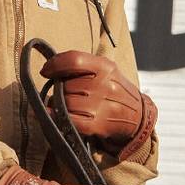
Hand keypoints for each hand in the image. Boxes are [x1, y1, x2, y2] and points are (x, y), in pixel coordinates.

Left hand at [40, 51, 156, 154]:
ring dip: (60, 106)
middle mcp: (105, 85)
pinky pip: (70, 120)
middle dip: (61, 90)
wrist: (138, 115)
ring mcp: (102, 106)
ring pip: (66, 103)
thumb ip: (81, 66)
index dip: (55, 64)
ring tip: (69, 106)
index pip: (74, 60)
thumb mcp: (105, 70)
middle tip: (67, 94)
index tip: (46, 71)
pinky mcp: (99, 125)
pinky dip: (58, 118)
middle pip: (67, 85)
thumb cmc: (114, 90)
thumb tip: (49, 70)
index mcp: (105, 67)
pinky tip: (56, 115)